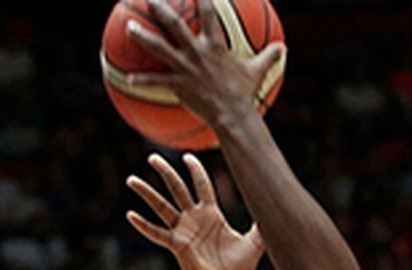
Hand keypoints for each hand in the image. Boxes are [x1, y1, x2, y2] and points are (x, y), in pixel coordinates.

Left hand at [124, 0, 283, 130]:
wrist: (234, 116)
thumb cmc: (244, 93)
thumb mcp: (258, 72)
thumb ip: (269, 56)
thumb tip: (283, 47)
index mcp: (215, 47)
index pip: (209, 14)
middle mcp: (197, 53)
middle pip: (175, 24)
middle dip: (160, 8)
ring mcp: (185, 68)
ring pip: (159, 47)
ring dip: (141, 36)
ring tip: (128, 26)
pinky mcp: (178, 85)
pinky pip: (156, 80)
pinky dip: (141, 80)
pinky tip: (128, 78)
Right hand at [128, 154, 264, 269]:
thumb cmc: (241, 267)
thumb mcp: (255, 241)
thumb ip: (264, 223)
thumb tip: (280, 207)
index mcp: (212, 214)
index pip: (202, 186)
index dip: (196, 171)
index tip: (188, 156)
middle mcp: (195, 219)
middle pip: (178, 189)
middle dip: (166, 173)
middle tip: (152, 156)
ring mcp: (183, 231)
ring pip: (162, 207)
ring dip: (147, 194)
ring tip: (131, 178)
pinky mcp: (177, 245)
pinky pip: (157, 233)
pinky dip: (143, 225)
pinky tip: (130, 215)